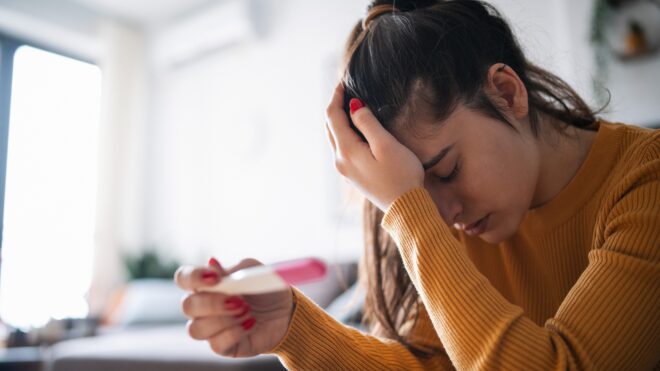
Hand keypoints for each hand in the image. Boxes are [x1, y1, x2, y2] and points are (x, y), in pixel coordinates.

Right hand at [174, 258, 293, 356]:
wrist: (286, 311)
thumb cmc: (265, 288)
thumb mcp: (252, 271)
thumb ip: (232, 269)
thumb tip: (211, 264)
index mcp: (206, 284)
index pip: (184, 278)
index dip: (193, 278)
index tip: (215, 278)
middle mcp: (203, 306)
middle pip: (187, 306)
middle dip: (213, 303)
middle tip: (238, 300)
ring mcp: (211, 328)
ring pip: (196, 329)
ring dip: (224, 320)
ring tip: (247, 311)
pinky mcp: (223, 346)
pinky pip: (216, 344)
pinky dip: (235, 333)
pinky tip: (250, 323)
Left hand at [325, 82, 423, 211]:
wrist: (406, 209)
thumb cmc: (401, 175)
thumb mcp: (386, 145)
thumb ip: (367, 123)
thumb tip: (353, 106)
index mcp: (346, 151)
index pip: (333, 117)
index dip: (337, 97)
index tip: (344, 83)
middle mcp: (340, 161)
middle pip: (330, 127)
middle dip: (336, 108)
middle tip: (346, 91)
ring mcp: (346, 171)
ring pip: (335, 139)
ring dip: (339, 121)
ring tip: (350, 106)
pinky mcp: (354, 176)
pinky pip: (342, 149)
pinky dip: (345, 134)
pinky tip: (356, 129)